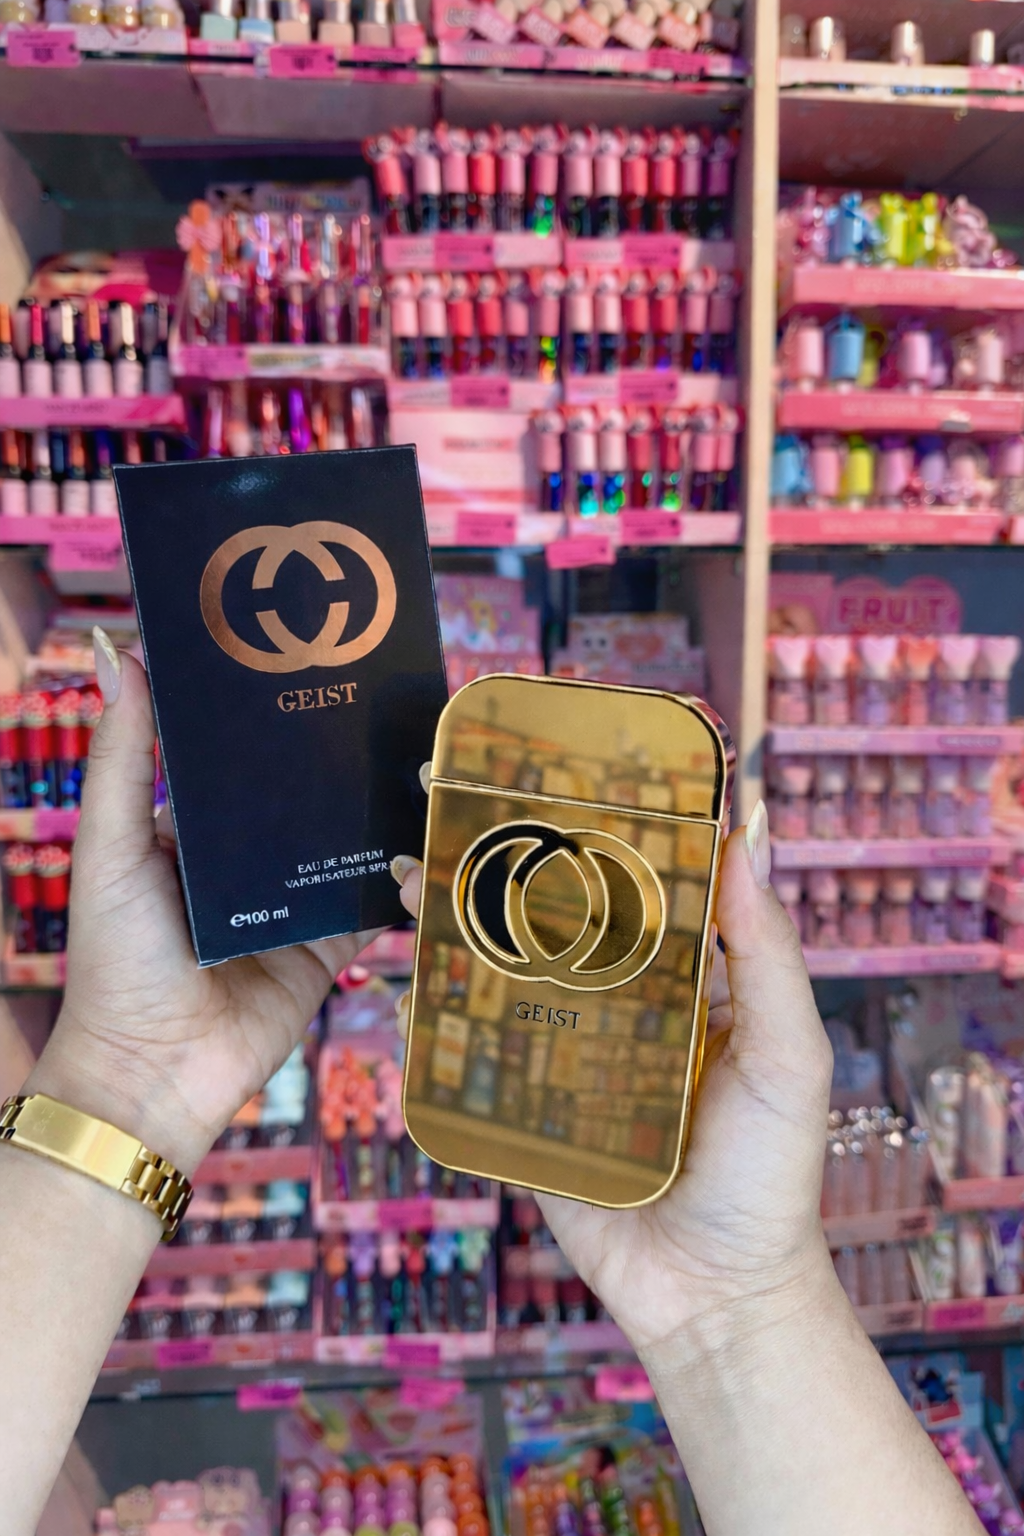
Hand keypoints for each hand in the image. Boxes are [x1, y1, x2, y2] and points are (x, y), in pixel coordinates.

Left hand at [28, 630, 385, 1173]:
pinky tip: (433, 836)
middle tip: (391, 701)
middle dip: (346, 755)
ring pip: (350, 842)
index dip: (278, 713)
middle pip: (307, 795)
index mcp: (198, 829)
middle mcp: (251, 860)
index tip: (318, 656)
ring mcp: (295, 903)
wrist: (154, 1072)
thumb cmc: (117, 958)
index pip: (245, 757)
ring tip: (425, 758)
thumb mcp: (111, 845)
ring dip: (385, 808)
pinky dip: (402, 876)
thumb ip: (122, 756)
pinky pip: (374, 903)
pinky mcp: (330, 947)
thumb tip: (120, 650)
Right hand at [394, 803, 834, 1355]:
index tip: (548, 777)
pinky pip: (473, 1064)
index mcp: (681, 985)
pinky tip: (396, 992)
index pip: (632, 891)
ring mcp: (564, 1062)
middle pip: (550, 928)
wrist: (714, 1297)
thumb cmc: (768, 1173)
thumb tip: (746, 838)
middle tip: (446, 814)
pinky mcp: (523, 1117)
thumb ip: (766, 955)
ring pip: (502, 985)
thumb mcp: (786, 1055)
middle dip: (499, 875)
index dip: (593, 836)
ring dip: (452, 936)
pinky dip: (431, 1029)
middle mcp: (618, 1012)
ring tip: (404, 885)